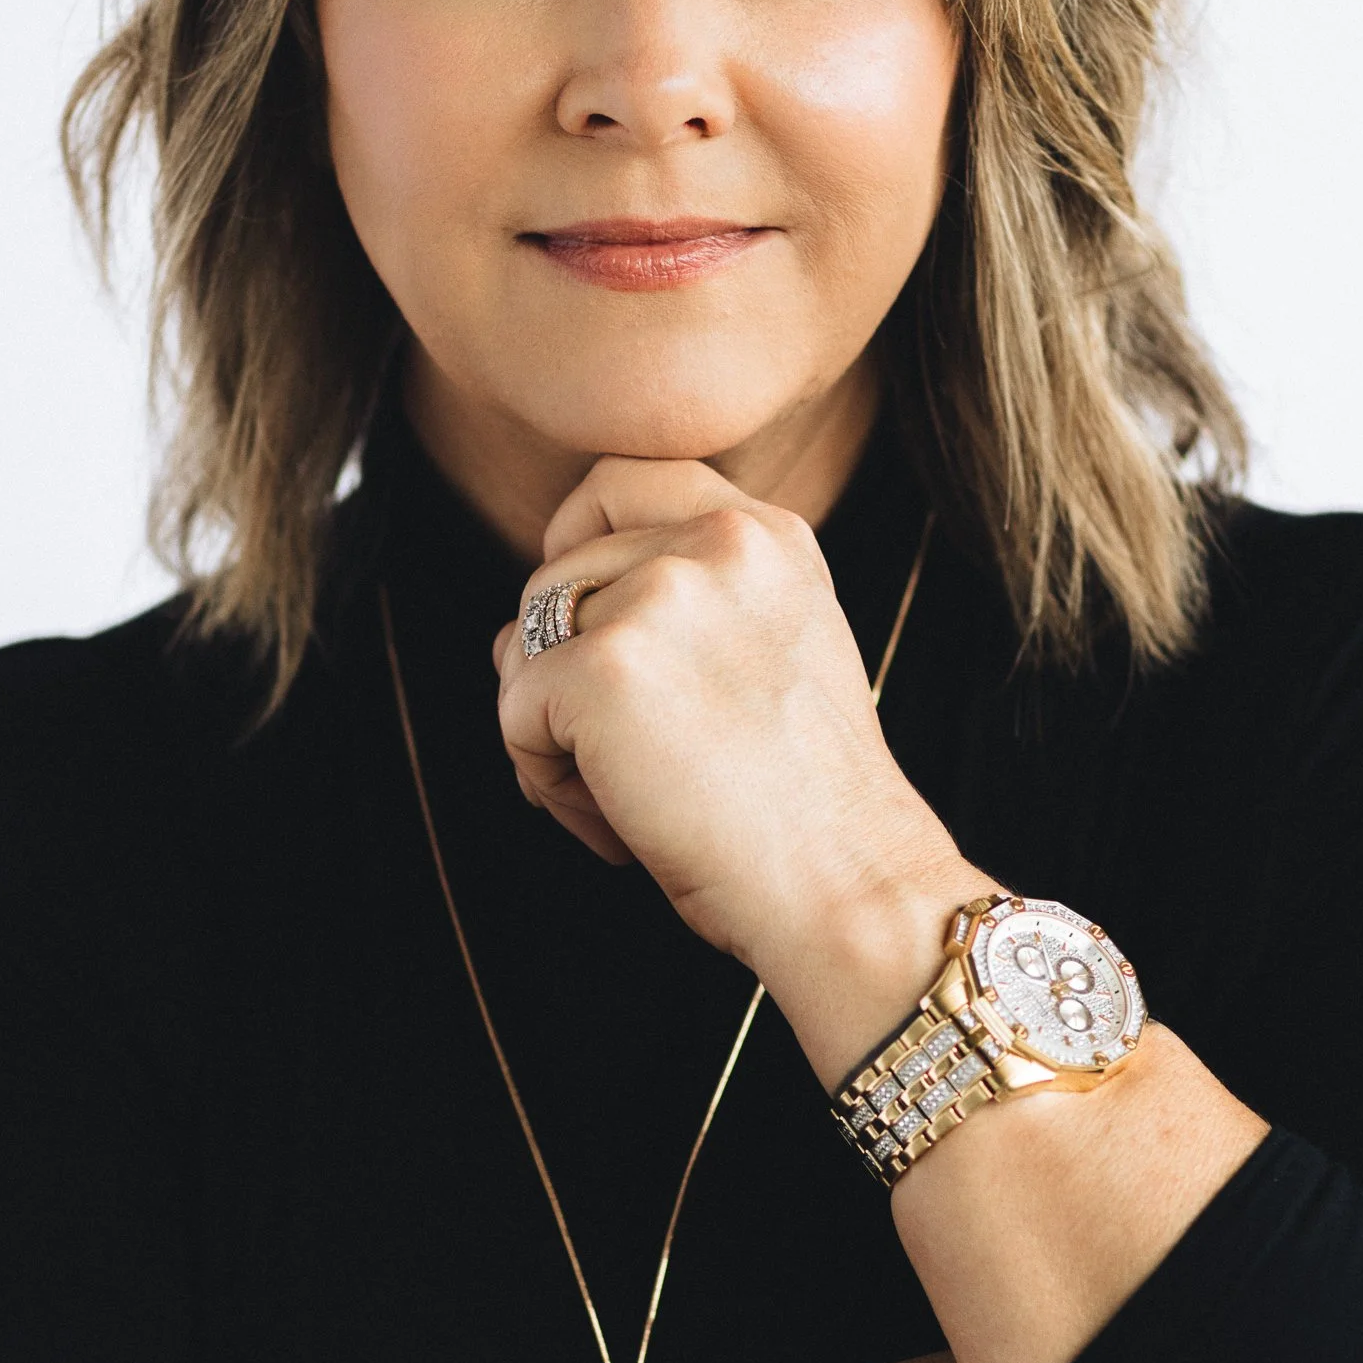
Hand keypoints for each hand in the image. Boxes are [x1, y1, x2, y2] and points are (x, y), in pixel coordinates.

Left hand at [493, 460, 986, 1079]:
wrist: (849, 883)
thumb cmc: (807, 805)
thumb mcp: (771, 656)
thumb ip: (676, 610)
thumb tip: (514, 632)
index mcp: (768, 534)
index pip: (619, 479)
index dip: (577, 543)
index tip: (594, 622)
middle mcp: (716, 540)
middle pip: (554, 574)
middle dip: (562, 670)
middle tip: (625, 759)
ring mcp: (657, 597)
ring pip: (524, 643)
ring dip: (550, 728)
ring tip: (625, 794)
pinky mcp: (602, 668)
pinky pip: (513, 713)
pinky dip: (545, 778)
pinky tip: (617, 820)